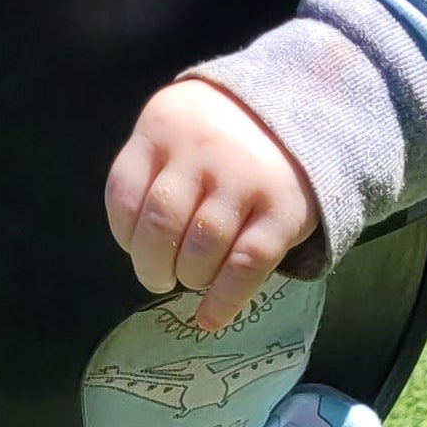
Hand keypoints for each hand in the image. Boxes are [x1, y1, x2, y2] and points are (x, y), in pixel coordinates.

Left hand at [105, 77, 318, 332]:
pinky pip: (246, 265)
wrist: (303, 107)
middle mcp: (203, 149)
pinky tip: (210, 319)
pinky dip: (224, 300)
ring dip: (190, 277)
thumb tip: (140, 249)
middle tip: (160, 276)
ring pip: (202, 248)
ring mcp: (245, 179)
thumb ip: (152, 172)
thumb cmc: (221, 134)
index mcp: (163, 127)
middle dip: (152, 265)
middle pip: (160, 225)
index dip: (124, 235)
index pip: (124, 195)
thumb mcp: (176, 130)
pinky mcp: (284, 209)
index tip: (136, 247)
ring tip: (193, 278)